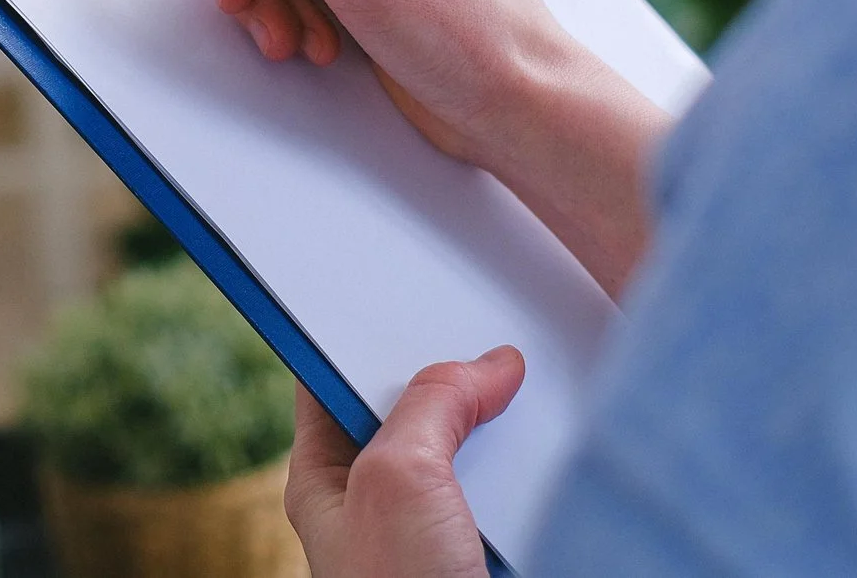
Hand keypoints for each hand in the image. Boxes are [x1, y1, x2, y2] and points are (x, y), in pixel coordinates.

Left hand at [286, 350, 522, 577]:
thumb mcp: (399, 476)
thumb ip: (432, 405)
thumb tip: (487, 367)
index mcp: (321, 475)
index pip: (333, 380)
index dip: (368, 340)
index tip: (406, 306)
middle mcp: (367, 498)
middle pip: (404, 410)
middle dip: (443, 380)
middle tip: (481, 344)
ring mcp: (419, 526)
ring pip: (454, 452)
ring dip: (486, 428)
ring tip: (516, 390)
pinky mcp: (466, 549)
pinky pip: (490, 493)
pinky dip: (515, 474)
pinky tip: (534, 452)